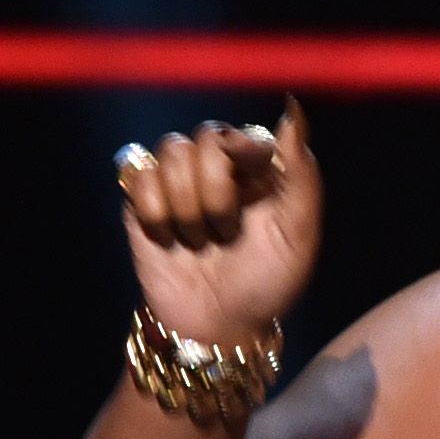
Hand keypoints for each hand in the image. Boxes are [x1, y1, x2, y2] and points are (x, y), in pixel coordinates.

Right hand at [116, 100, 320, 343]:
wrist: (217, 325)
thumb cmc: (267, 282)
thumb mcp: (298, 235)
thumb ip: (302, 175)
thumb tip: (293, 113)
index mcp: (260, 169)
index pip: (247, 133)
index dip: (245, 159)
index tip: (252, 195)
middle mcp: (219, 166)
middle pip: (207, 136)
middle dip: (216, 192)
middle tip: (226, 233)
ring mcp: (178, 180)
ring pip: (172, 151)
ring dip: (186, 205)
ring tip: (198, 240)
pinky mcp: (143, 198)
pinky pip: (137, 173)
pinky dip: (154, 211)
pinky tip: (168, 238)